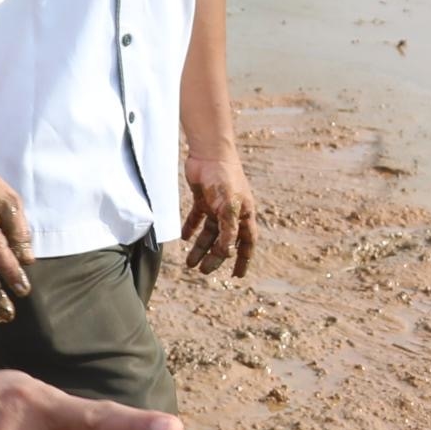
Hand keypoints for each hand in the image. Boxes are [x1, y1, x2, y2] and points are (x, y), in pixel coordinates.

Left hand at [181, 148, 256, 274]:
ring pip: (209, 233)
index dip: (243, 260)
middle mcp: (231, 213)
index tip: (237, 276)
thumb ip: (228, 231)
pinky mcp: (202, 199)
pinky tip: (184, 239)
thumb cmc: (225, 178)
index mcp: (243, 215)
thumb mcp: (229, 207)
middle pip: (224, 241)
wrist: (210, 153)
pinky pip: (197, 218)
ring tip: (189, 263)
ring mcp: (216, 206)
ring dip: (200, 248)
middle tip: (203, 271)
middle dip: (215, 258)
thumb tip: (226, 254)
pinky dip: (191, 228)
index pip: (246, 243)